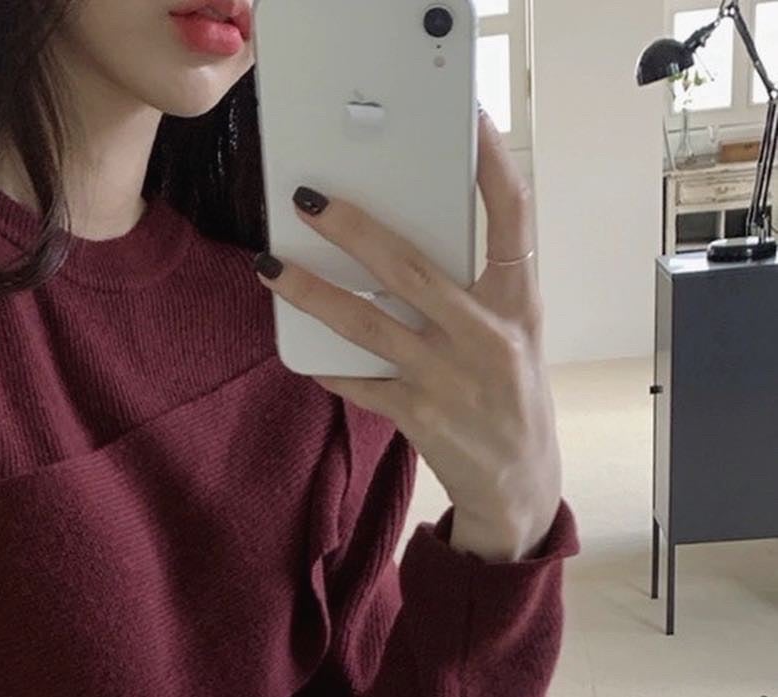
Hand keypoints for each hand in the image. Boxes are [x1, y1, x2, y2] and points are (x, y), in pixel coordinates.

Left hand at [253, 108, 562, 562]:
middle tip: (309, 198)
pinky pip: (358, 383)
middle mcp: (486, 334)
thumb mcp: (514, 331)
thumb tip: (403, 243)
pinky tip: (297, 345)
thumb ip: (476, 286)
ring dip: (313, 293)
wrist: (519, 482)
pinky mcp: (419, 416)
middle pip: (412, 267)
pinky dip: (327, 364)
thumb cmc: (511, 393)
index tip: (469, 119)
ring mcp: (449, 377)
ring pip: (368, 325)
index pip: (513, 216)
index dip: (493, 162)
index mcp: (519, 301)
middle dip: (354, 229)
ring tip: (270, 265)